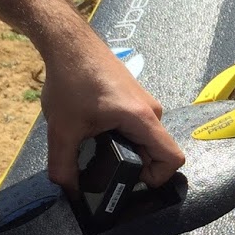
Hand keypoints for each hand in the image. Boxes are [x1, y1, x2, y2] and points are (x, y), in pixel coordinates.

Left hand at [0, 0, 185, 193]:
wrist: (69, 42)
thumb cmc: (71, 79)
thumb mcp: (62, 130)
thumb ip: (64, 166)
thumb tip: (67, 193)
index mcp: (142, 119)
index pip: (172, 159)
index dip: (156, 179)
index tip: (128, 182)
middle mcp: (151, 111)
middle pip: (157, 152)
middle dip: (135, 167)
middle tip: (105, 172)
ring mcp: (144, 103)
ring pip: (146, 140)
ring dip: (127, 151)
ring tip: (96, 151)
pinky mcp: (134, 98)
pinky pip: (138, 127)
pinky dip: (123, 137)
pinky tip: (96, 134)